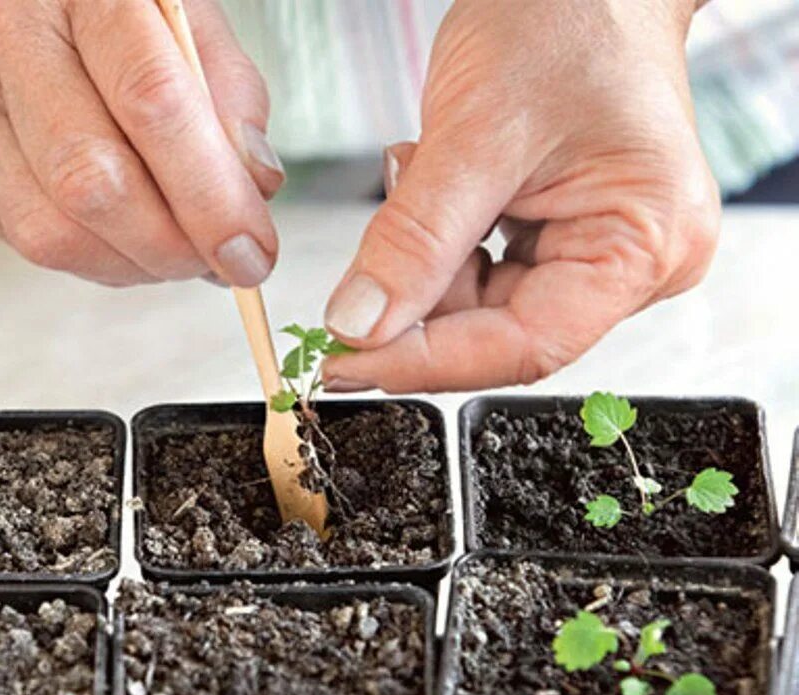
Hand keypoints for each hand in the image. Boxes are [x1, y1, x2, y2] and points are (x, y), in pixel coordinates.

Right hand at [0, 0, 281, 286]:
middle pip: (90, 182)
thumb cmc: (93, 4)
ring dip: (133, 264)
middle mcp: (2, 41)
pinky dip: (96, 256)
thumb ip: (227, 93)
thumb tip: (254, 188)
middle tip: (217, 262)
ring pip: (51, 232)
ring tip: (174, 249)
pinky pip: (27, 241)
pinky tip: (122, 233)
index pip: (151, 100)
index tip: (251, 251)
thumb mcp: (182, 15)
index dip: (210, 195)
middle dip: (171, 247)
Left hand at [322, 0, 719, 391]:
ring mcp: (598, 246)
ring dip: (424, 264)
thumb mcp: (475, 136)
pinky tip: (433, 183)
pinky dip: (438, 244)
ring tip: (416, 175)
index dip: (428, 363)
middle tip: (346, 296)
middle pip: (502, 329)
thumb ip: (415, 242)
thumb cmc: (566, 19)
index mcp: (643, 243)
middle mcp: (632, 259)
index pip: (525, 345)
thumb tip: (360, 326)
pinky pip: (485, 268)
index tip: (349, 365)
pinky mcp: (564, 231)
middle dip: (417, 310)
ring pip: (483, 302)